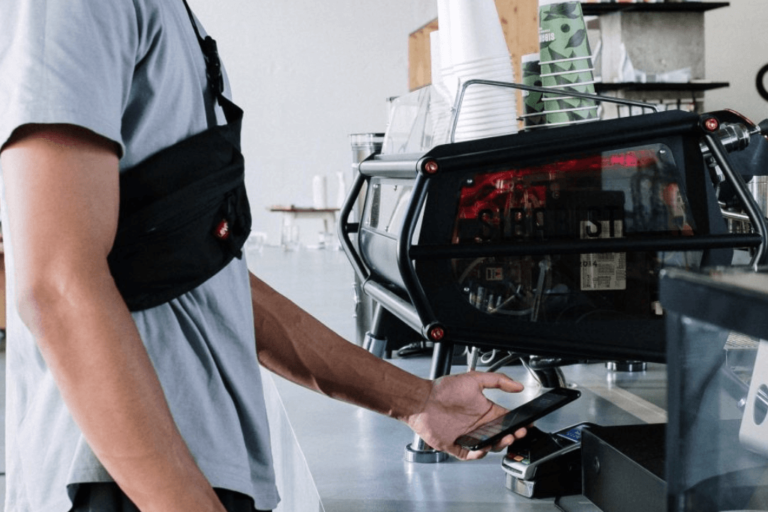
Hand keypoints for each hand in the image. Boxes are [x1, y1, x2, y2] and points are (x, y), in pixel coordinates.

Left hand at [406, 371, 525, 459]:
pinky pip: (470, 454)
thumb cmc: (444, 389)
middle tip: (517, 433)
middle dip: (511, 435)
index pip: (506, 419)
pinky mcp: (455, 445)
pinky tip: (483, 447)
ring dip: (498, 444)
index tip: (526, 423)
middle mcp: (477, 424)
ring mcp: (467, 436)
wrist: (422, 399)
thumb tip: (517, 385)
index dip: (517, 423)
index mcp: (484, 410)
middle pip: (500, 435)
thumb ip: (498, 380)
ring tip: (503, 438)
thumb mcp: (474, 379)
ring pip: (488, 445)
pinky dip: (478, 453)